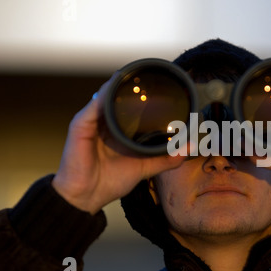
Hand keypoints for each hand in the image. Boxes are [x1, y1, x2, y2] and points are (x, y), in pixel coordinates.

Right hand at [52, 73, 186, 213]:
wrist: (86, 198)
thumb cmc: (109, 182)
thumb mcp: (144, 167)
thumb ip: (167, 157)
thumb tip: (190, 148)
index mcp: (117, 129)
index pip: (129, 105)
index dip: (143, 94)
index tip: (162, 85)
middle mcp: (104, 122)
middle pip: (117, 96)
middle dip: (132, 85)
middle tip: (152, 76)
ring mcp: (91, 122)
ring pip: (105, 96)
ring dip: (119, 84)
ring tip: (135, 73)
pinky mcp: (80, 125)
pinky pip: (93, 106)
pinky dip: (104, 96)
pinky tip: (115, 89)